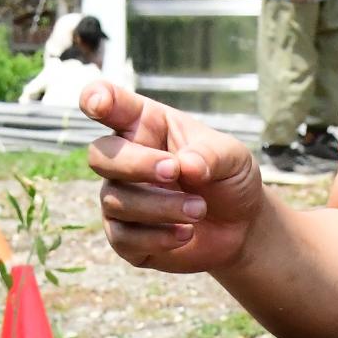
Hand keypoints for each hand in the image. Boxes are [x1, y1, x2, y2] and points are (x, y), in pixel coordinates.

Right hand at [82, 78, 265, 273]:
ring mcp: (120, 199)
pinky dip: (158, 236)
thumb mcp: (233, 157)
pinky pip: (124, 237)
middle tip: (175, 171)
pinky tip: (186, 233)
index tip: (97, 103)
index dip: (96, 99)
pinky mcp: (124, 237)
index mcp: (145, 126)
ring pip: (116, 200)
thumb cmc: (228, 179)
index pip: (111, 105)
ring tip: (199, 210)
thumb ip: (211, 155)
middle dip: (136, 164)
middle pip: (100, 155)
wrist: (240, 227)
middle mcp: (125, 160)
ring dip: (161, 206)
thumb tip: (185, 166)